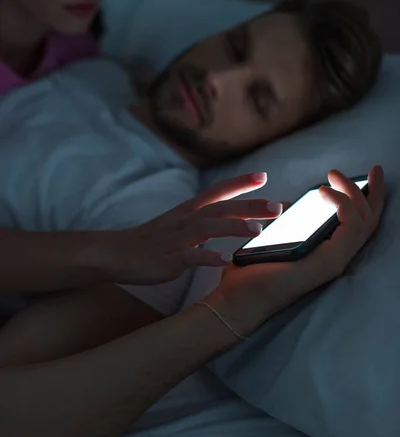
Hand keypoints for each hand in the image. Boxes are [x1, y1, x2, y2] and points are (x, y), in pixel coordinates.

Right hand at [100, 173, 282, 284]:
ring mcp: (178, 238)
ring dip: (234, 227)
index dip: (240, 183)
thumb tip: (230, 220)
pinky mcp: (170, 257)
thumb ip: (204, 221)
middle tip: (278, 206)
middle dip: (250, 205)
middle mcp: (186, 219)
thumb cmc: (152, 241)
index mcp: (189, 210)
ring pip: (209, 227)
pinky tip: (226, 260)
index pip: (218, 191)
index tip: (263, 176)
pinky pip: (192, 256)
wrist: (118, 253)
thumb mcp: (179, 224)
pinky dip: (209, 256)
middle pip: (221, 207)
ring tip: (258, 230)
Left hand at [207, 167, 385, 338]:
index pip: (358, 226)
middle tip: (374, 169)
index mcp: (326, 254)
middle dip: (374, 193)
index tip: (367, 177)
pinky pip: (348, 225)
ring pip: (364, 221)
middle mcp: (337, 259)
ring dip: (353, 193)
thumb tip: (288, 205)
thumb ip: (286, 225)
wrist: (237, 298)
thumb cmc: (250, 273)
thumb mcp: (273, 240)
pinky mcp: (329, 262)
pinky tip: (323, 191)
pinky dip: (341, 203)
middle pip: (370, 222)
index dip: (367, 200)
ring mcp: (336, 262)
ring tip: (333, 175)